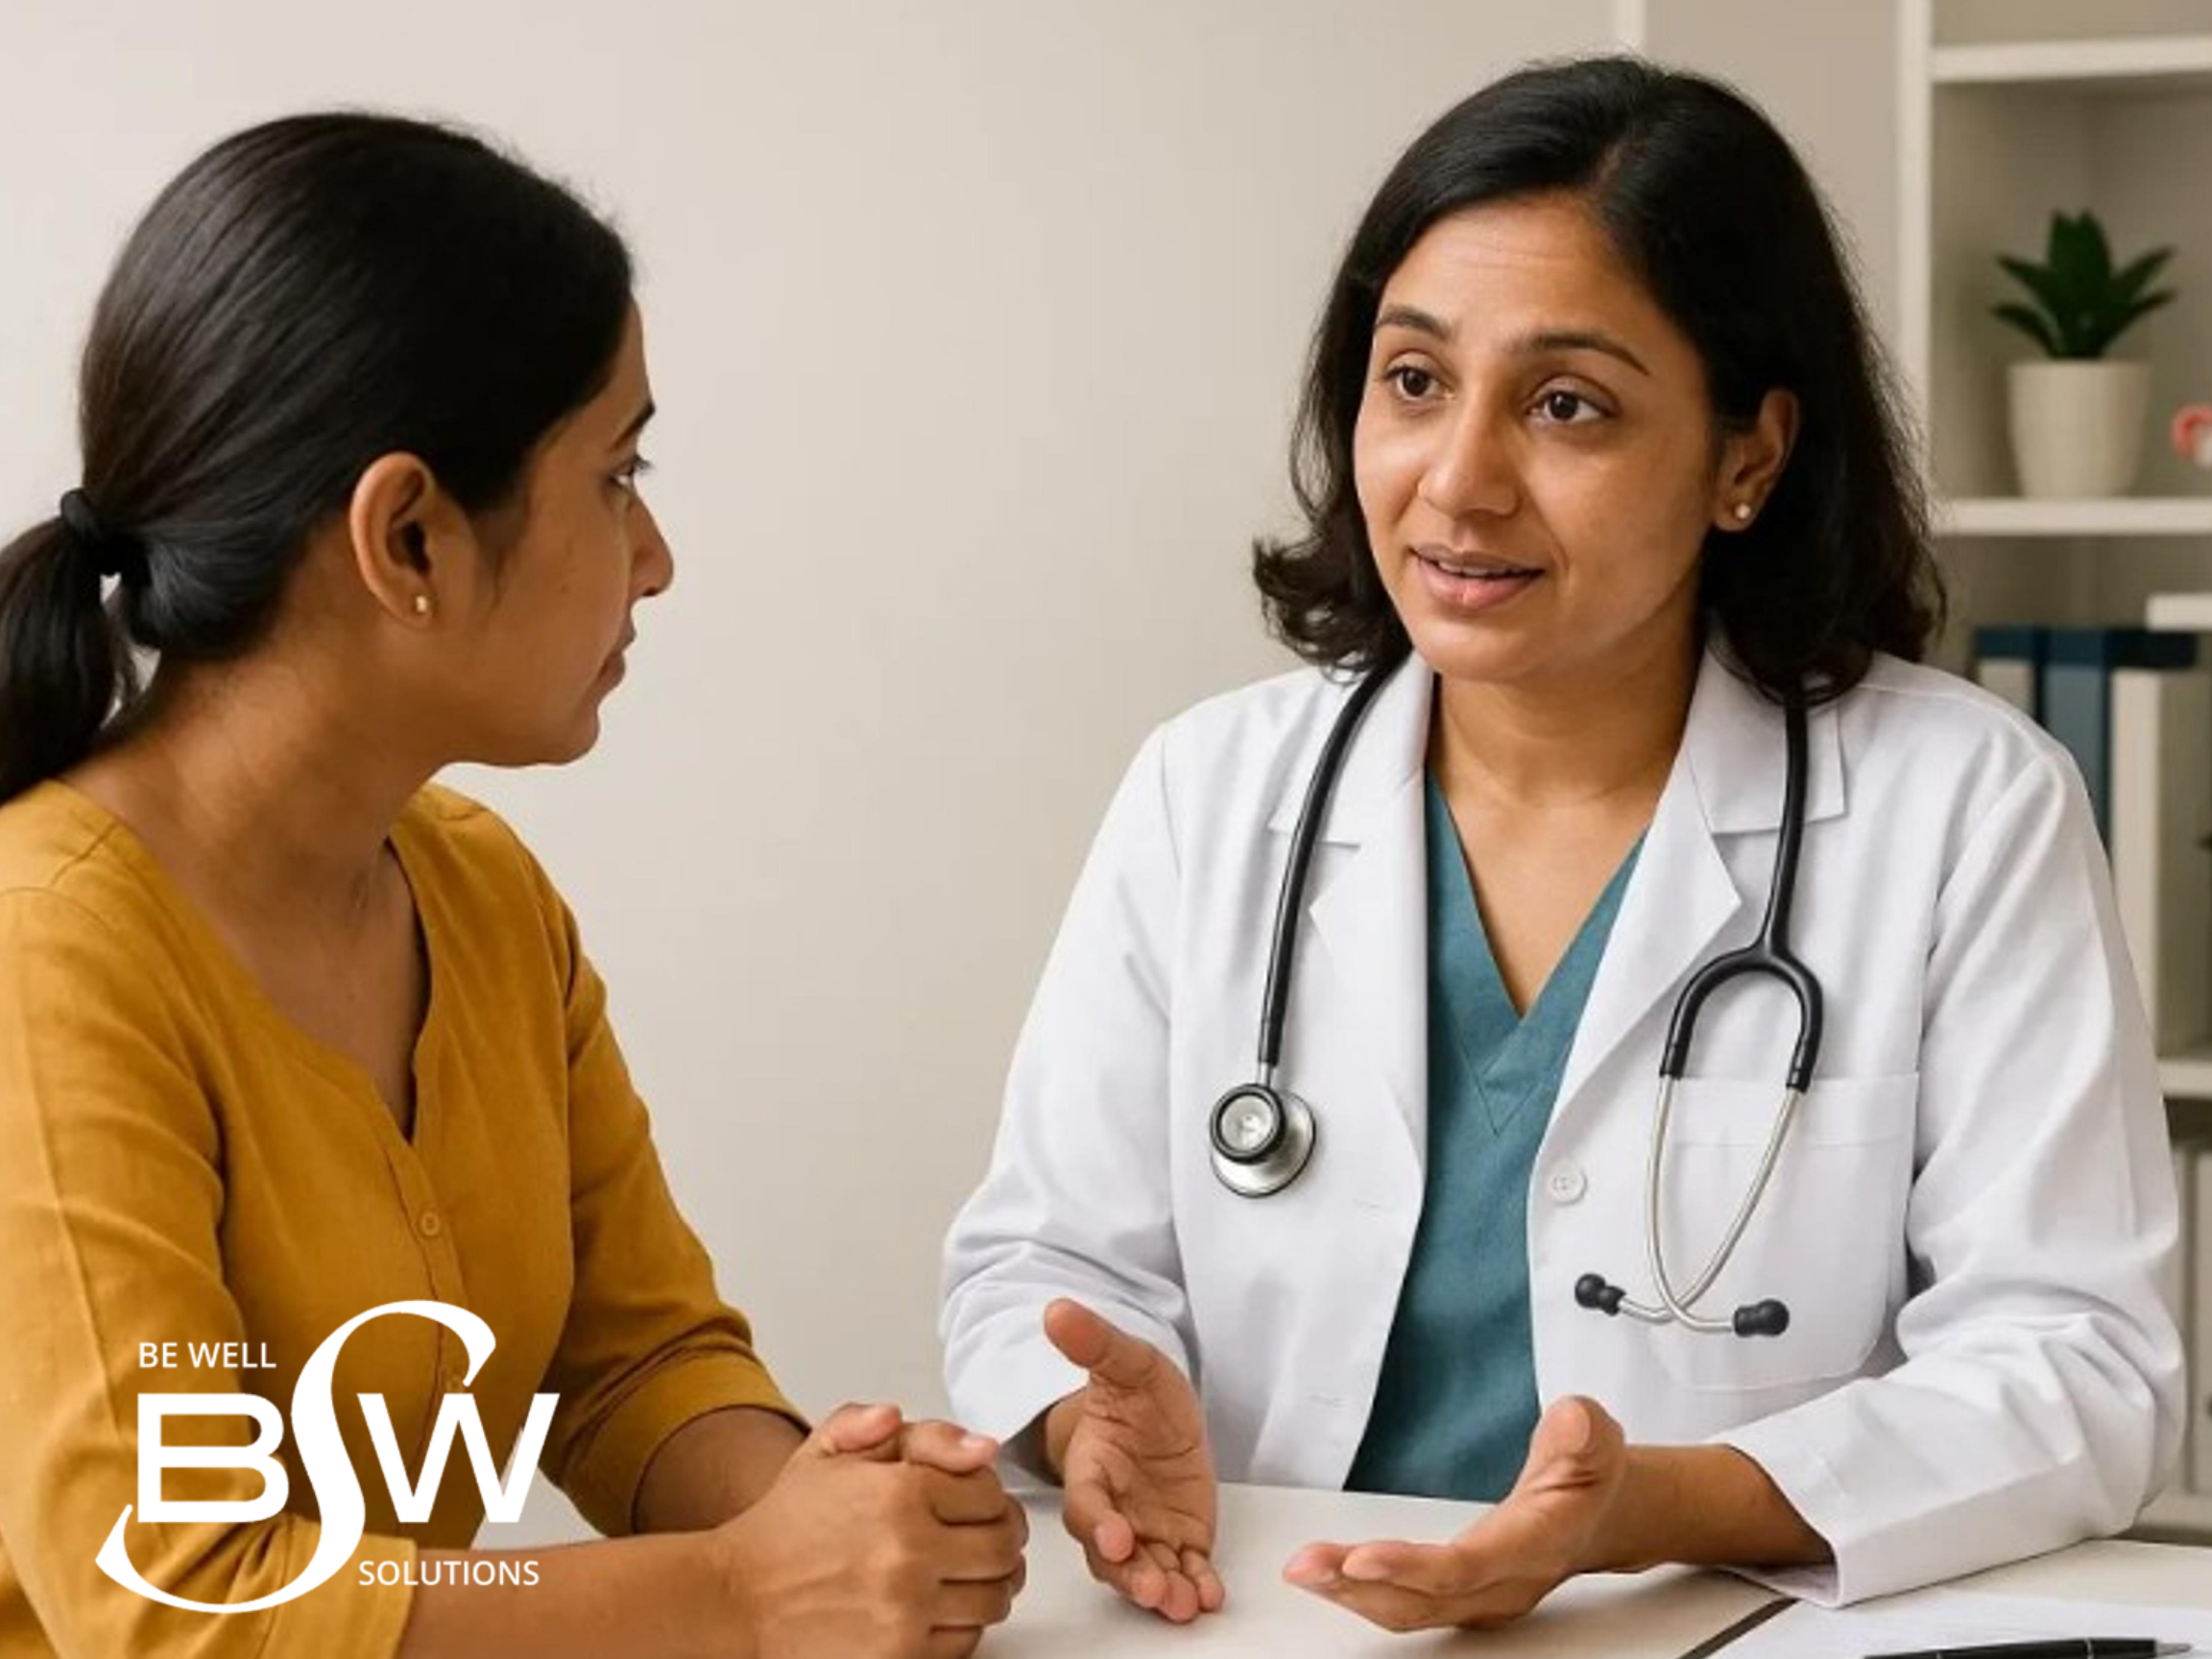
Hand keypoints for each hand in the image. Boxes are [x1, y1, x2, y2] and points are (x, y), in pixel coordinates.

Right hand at [712, 1403, 1027, 1658]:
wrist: (736, 1599)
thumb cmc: (781, 1530)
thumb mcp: (823, 1453)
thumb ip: (881, 1425)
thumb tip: (967, 1441)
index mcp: (900, 1491)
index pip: (990, 1492)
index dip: (988, 1495)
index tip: (977, 1502)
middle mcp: (911, 1550)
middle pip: (1002, 1546)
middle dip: (1001, 1539)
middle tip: (986, 1538)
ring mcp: (908, 1608)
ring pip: (993, 1596)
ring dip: (989, 1584)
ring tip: (967, 1574)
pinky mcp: (901, 1654)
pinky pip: (966, 1639)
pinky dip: (963, 1624)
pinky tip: (941, 1607)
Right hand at [1041, 1298, 1223, 1623]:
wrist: (1160, 1416)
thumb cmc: (1134, 1395)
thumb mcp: (1127, 1361)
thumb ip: (1095, 1343)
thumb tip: (1056, 1309)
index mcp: (1091, 1470)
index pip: (1086, 1504)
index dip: (1098, 1524)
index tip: (1116, 1536)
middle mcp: (1113, 1511)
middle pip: (1111, 1555)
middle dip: (1130, 1574)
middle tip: (1152, 1587)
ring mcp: (1146, 1531)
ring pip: (1145, 1570)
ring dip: (1161, 1590)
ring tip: (1182, 1604)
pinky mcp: (1179, 1543)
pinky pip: (1184, 1571)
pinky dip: (1195, 1587)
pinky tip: (1208, 1595)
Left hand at [1283, 1395, 1627, 1631]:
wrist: (1604, 1517)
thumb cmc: (1590, 1475)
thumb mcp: (1596, 1439)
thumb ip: (1582, 1433)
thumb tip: (1569, 1419)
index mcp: (1533, 1546)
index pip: (1469, 1567)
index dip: (1414, 1567)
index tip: (1361, 1558)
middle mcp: (1503, 1583)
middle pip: (1425, 1599)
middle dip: (1359, 1587)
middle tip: (1302, 1566)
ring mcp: (1481, 1598)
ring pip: (1410, 1610)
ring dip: (1351, 1594)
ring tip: (1303, 1570)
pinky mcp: (1461, 1596)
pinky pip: (1407, 1605)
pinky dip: (1363, 1593)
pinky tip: (1329, 1576)